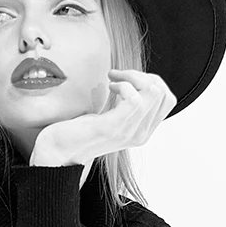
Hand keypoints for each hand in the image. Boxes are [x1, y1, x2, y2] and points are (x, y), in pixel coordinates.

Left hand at [30, 67, 175, 168]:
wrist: (57, 151)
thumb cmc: (79, 131)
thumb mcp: (110, 116)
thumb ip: (127, 106)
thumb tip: (138, 81)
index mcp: (142, 131)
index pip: (167, 99)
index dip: (151, 81)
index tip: (129, 78)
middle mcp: (140, 134)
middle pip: (163, 93)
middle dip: (143, 76)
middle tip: (120, 75)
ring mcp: (128, 132)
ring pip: (152, 93)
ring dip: (132, 77)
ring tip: (114, 79)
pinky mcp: (113, 127)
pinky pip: (135, 99)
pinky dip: (124, 85)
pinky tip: (110, 87)